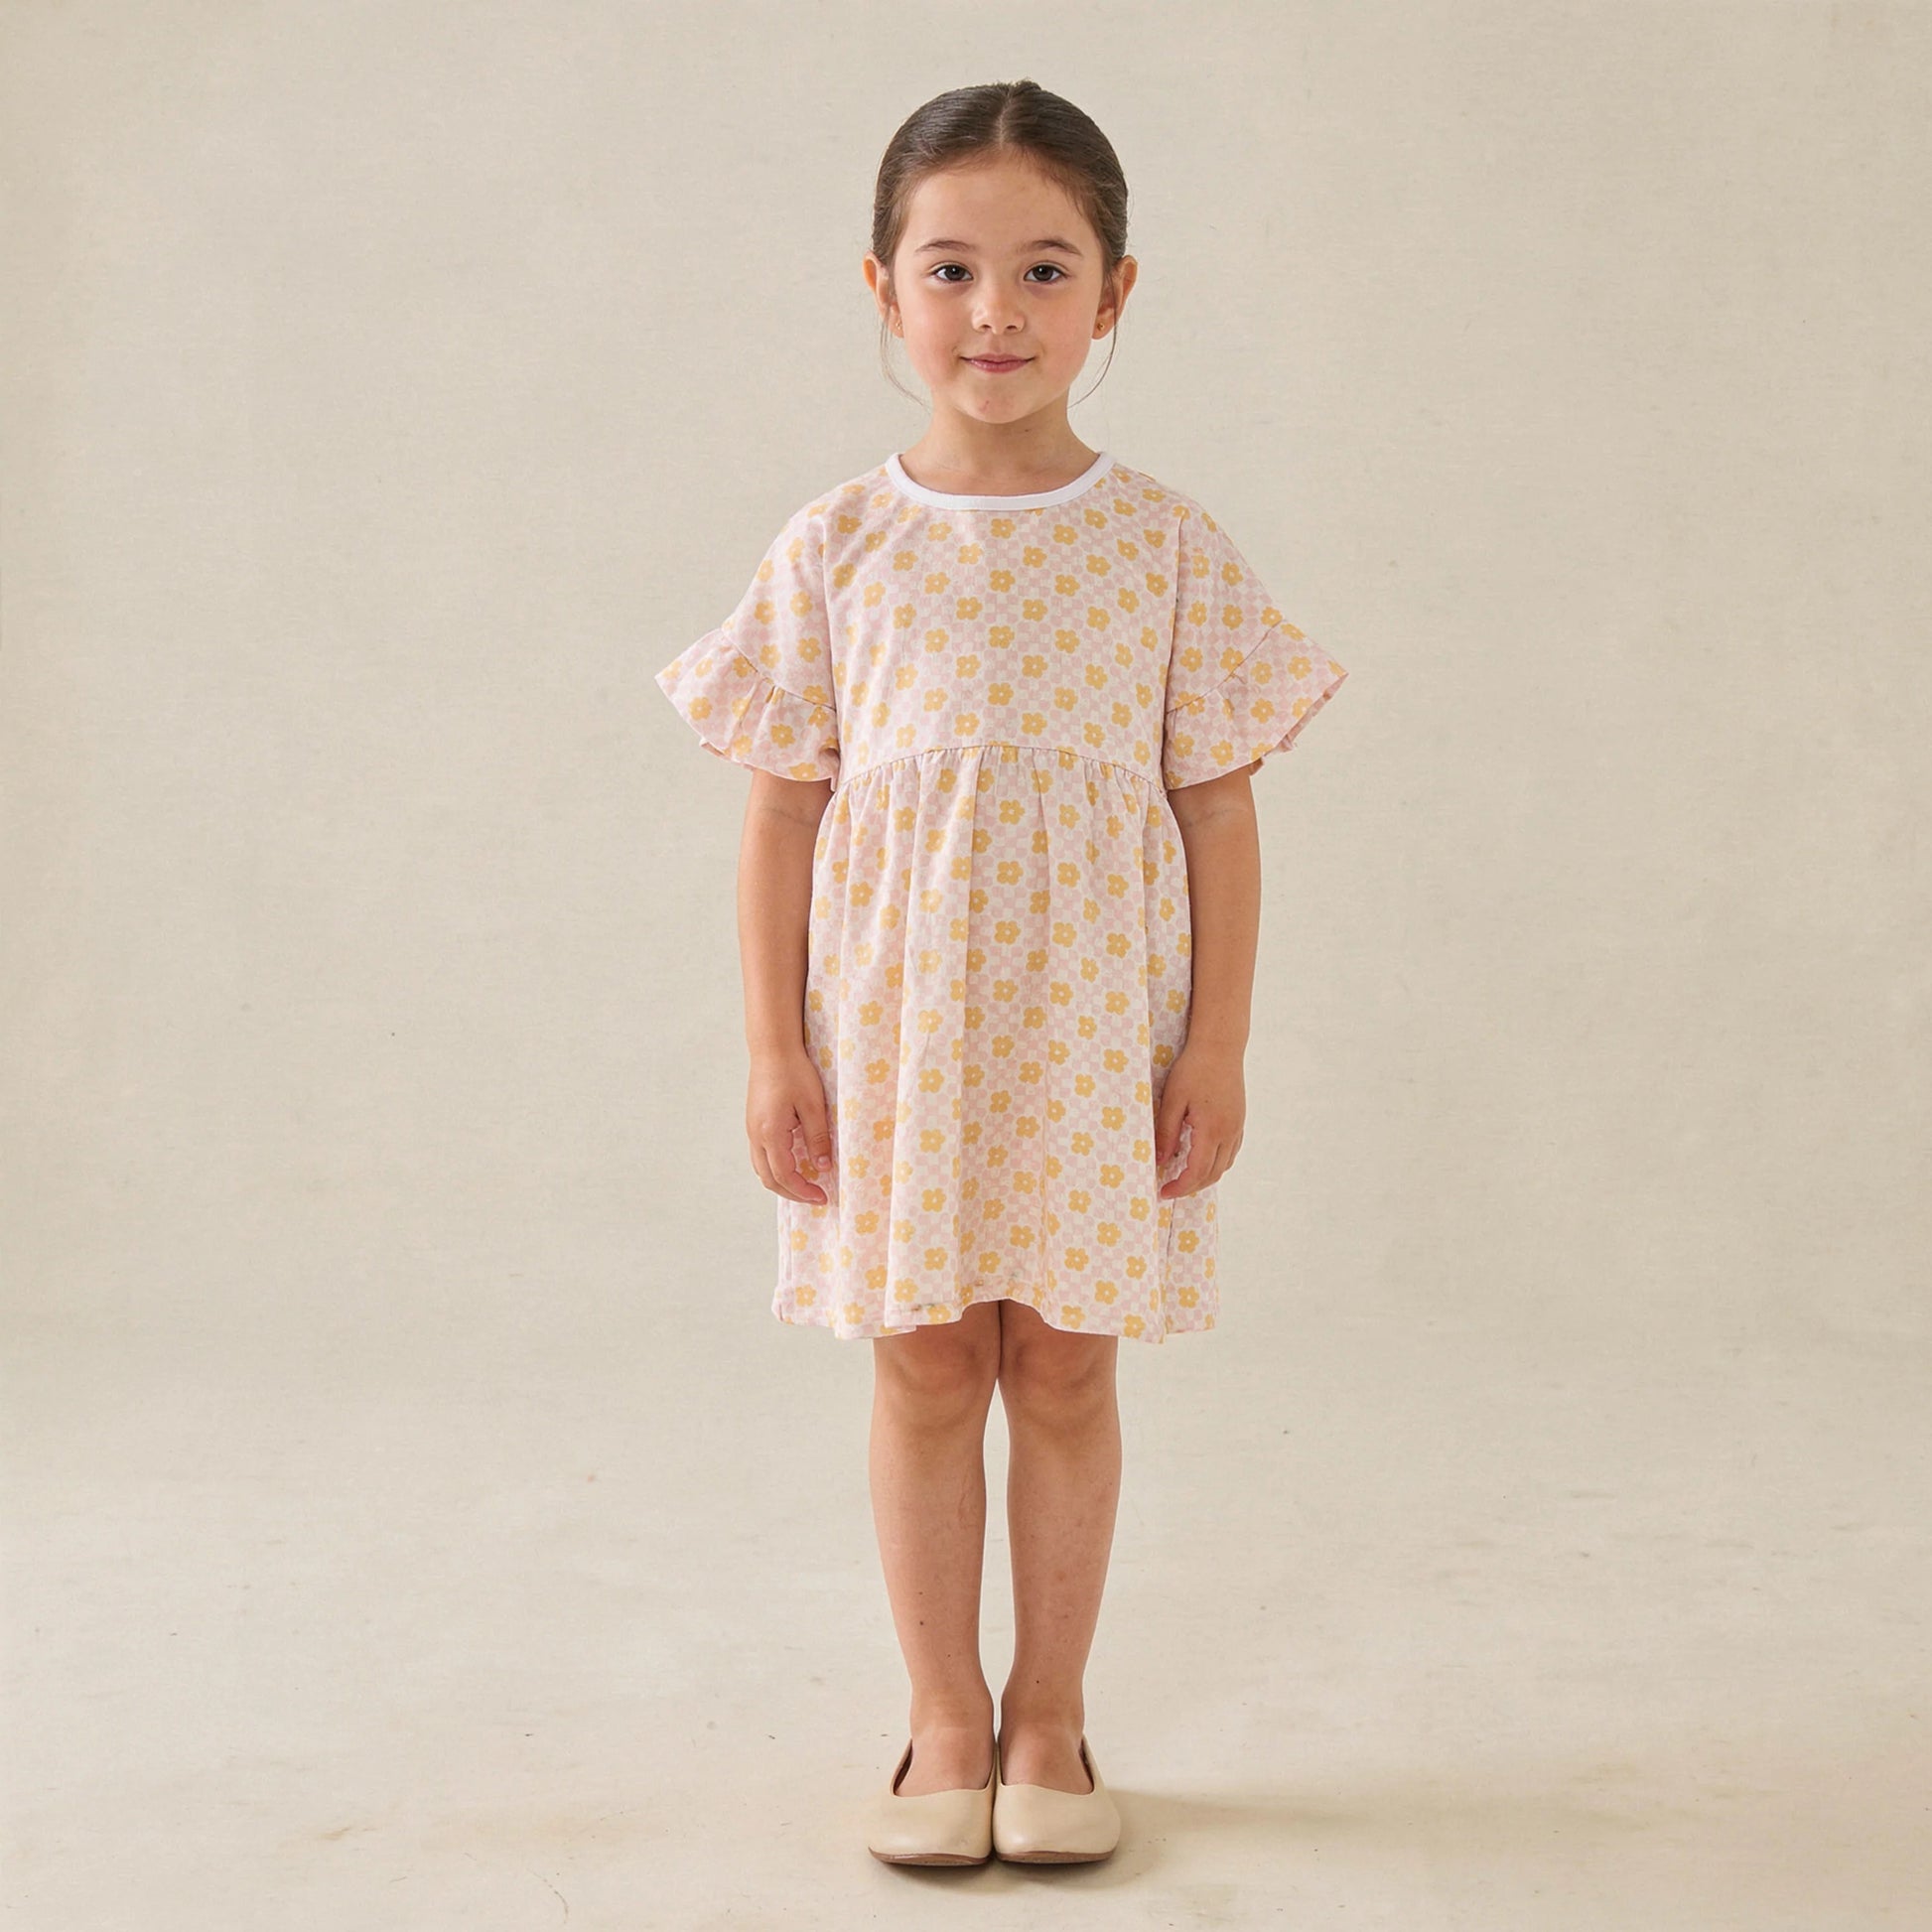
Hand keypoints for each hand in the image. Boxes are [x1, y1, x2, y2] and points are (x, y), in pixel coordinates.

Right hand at [747, 1047, 837, 1203]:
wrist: (772, 1050)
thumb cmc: (794, 1072)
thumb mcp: (813, 1106)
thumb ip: (818, 1138)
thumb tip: (823, 1167)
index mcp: (770, 1133)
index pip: (785, 1175)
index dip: (804, 1191)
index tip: (823, 1196)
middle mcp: (756, 1135)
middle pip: (769, 1179)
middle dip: (793, 1193)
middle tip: (816, 1197)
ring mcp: (752, 1130)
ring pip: (762, 1169)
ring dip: (783, 1182)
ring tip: (806, 1185)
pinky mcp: (754, 1124)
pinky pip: (761, 1156)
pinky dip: (776, 1168)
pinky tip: (794, 1165)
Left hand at [1155, 1040, 1245, 1198]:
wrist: (1220, 1047)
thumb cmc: (1193, 1069)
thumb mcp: (1172, 1100)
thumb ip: (1166, 1133)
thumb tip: (1161, 1162)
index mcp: (1212, 1130)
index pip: (1197, 1172)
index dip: (1180, 1187)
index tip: (1163, 1192)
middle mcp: (1229, 1132)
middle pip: (1213, 1174)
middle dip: (1191, 1187)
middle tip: (1169, 1189)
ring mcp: (1237, 1127)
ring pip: (1225, 1165)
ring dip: (1205, 1177)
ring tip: (1183, 1177)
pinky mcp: (1239, 1120)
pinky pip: (1231, 1152)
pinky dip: (1216, 1163)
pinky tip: (1201, 1159)